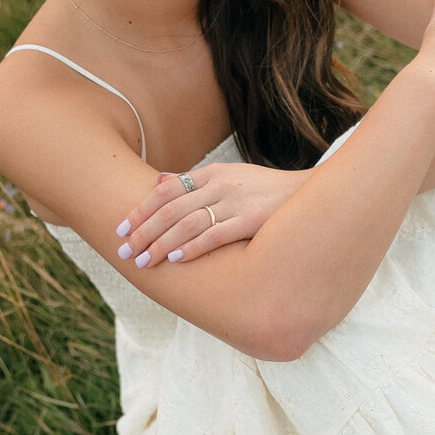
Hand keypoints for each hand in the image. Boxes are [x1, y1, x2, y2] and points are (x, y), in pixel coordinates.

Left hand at [113, 161, 309, 266]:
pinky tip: (175, 260)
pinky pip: (214, 235)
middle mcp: (221, 185)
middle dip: (144, 231)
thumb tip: (160, 179)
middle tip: (125, 251)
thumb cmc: (268, 192)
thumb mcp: (231, 177)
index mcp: (214, 173)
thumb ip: (195, 180)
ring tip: (143, 261)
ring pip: (187, 223)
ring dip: (161, 244)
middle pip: (171, 208)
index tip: (121, 227)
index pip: (167, 190)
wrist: (313, 195)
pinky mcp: (252, 220)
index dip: (141, 209)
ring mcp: (236, 202)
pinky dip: (192, 247)